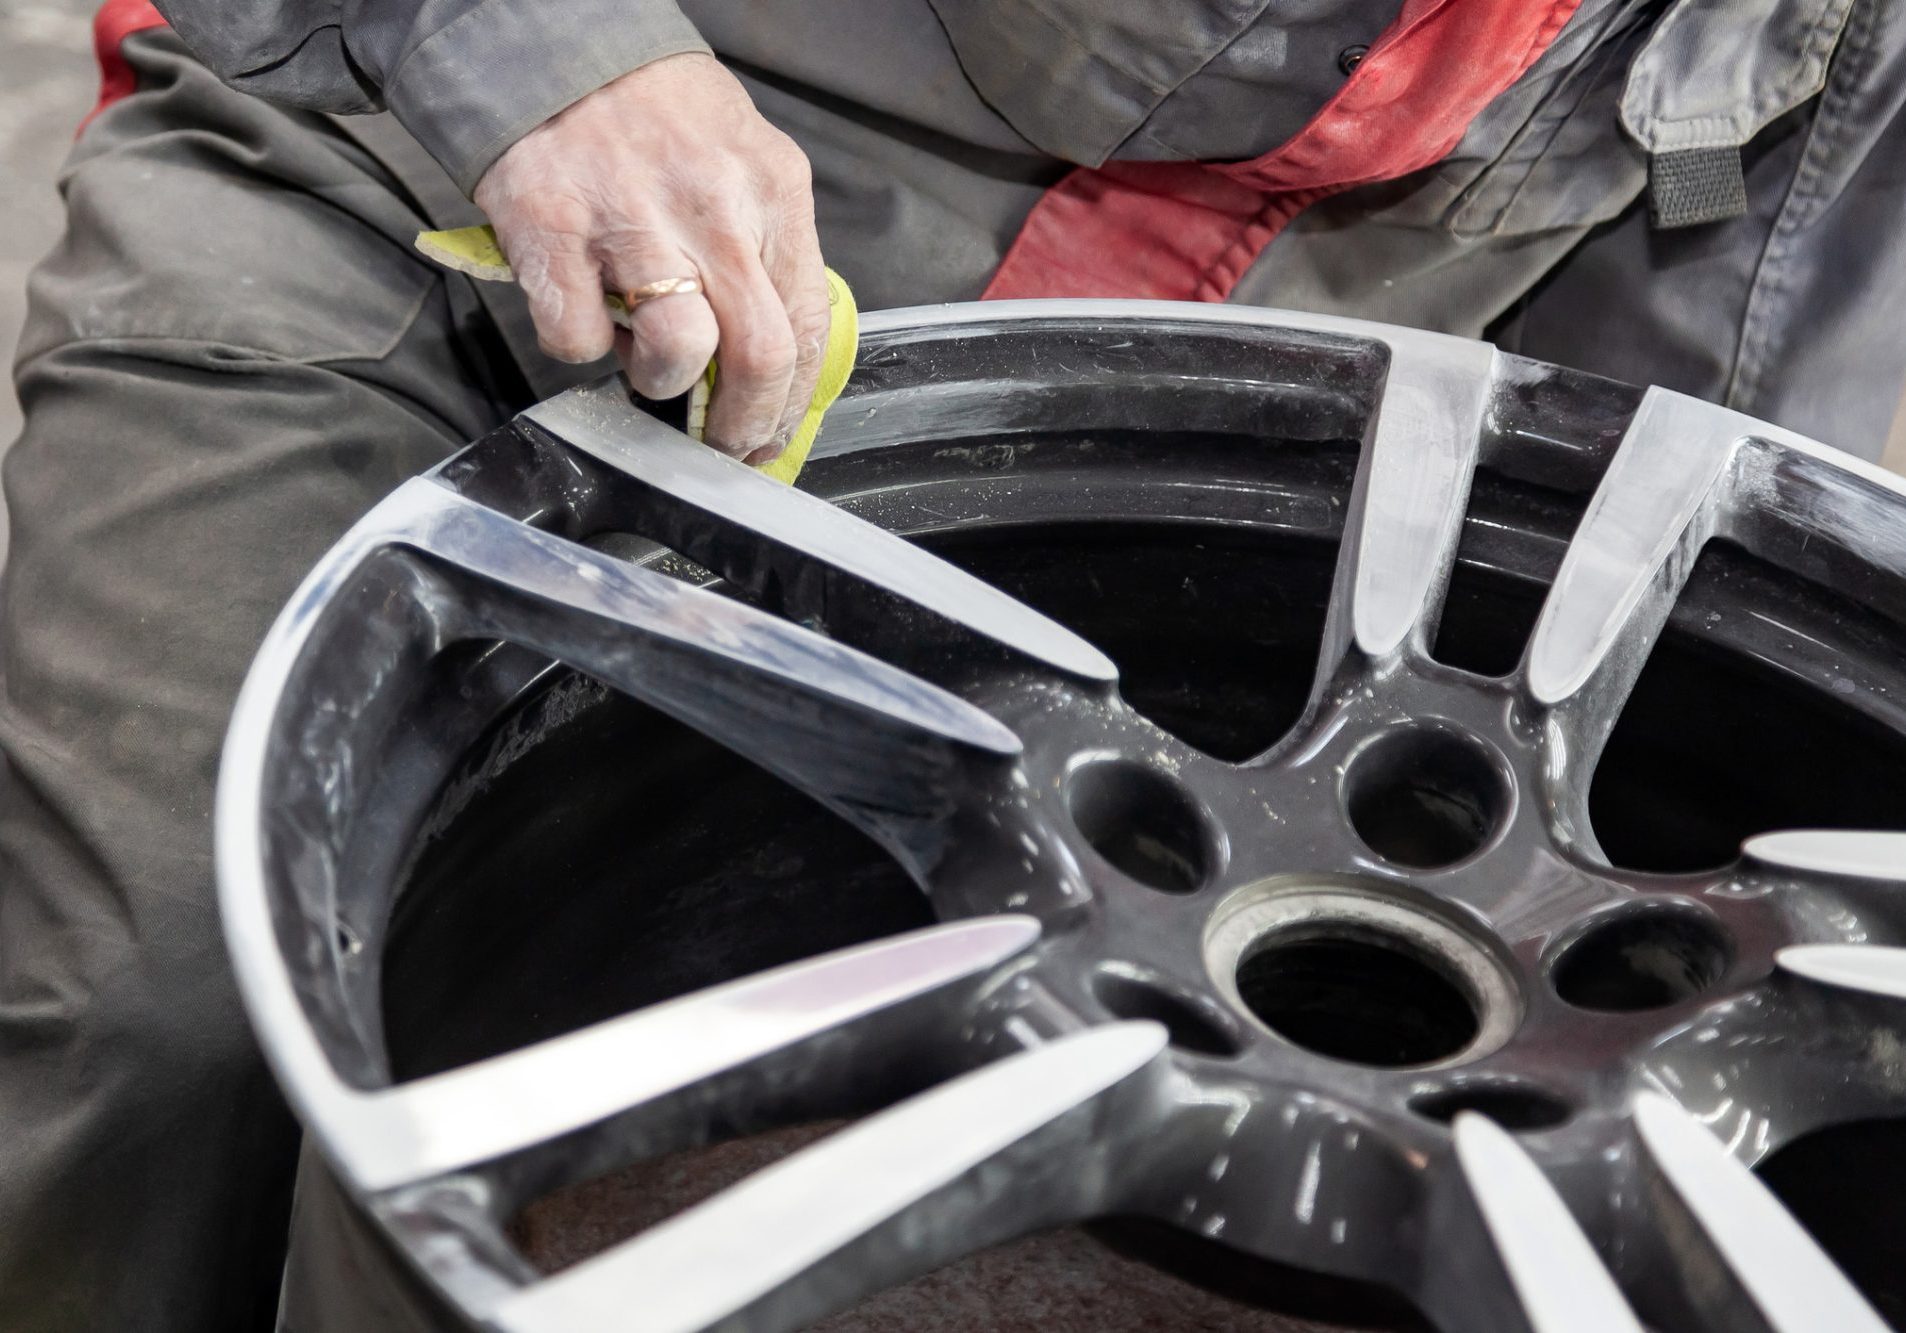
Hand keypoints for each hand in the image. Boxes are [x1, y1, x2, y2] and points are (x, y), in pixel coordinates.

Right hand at [474, 53, 825, 461]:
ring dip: (662, 385)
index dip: (791, 402)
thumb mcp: (745, 164)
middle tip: (722, 443)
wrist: (562, 47)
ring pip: (678, 354)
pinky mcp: (554, 232)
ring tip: (648, 366)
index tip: (772, 433)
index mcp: (774, 192)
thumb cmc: (659, 115)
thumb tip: (774, 359)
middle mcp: (714, 207)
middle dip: (743, 424)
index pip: (806, 326)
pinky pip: (579, 339)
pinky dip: (583, 350)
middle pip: (759, 356)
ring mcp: (633, 220)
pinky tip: (588, 316)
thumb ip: (767, 250)